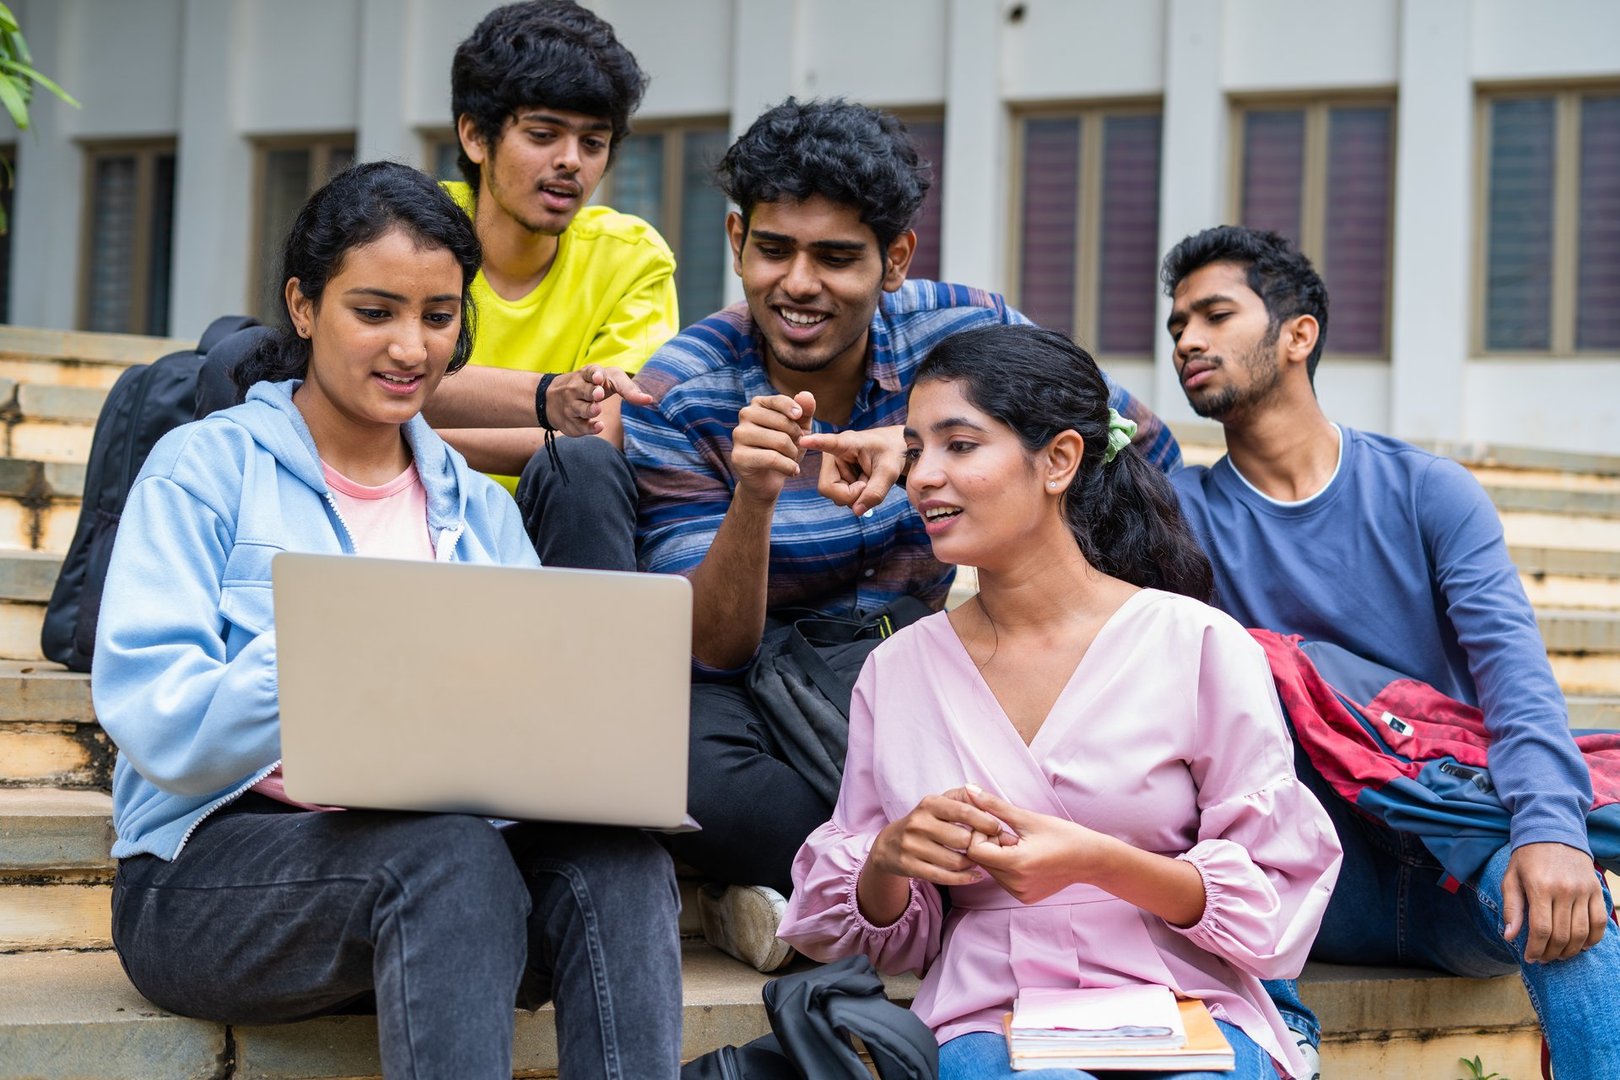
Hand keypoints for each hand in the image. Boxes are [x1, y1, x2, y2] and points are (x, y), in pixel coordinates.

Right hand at [544, 365, 655, 436]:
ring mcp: (570, 405)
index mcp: (586, 374)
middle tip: (599, 394)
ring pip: (579, 408)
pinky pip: (579, 426)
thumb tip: (649, 400)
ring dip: (589, 409)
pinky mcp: (569, 422)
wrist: (555, 397)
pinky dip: (589, 427)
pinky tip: (599, 426)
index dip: (594, 374)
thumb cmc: (592, 385)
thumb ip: (628, 389)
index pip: (589, 372)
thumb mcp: (609, 380)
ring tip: (597, 409)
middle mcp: (575, 388)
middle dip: (591, 392)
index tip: (598, 377)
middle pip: (584, 390)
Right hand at [730, 391, 815, 503]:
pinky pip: (772, 459)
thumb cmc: (784, 449)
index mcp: (757, 404)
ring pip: (779, 441)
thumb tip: (806, 395)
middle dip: (796, 437)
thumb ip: (805, 411)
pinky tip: (793, 471)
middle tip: (797, 448)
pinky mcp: (738, 456)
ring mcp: (739, 435)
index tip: (800, 420)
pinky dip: (788, 467)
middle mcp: (744, 415)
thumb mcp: (800, 429)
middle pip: (782, 422)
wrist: (769, 479)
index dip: (795, 411)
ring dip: (793, 454)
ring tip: (792, 460)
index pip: (779, 401)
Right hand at [799, 425, 907, 515]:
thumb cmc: (892, 453)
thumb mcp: (890, 472)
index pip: (829, 444)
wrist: (896, 449)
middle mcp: (833, 455)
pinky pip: (840, 495)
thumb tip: (857, 511)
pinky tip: (863, 482)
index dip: (816, 443)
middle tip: (867, 486)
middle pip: (828, 487)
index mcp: (847, 443)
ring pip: (834, 494)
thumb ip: (875, 492)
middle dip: (849, 495)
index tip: (803, 440)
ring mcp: (833, 467)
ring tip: (867, 479)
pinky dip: (854, 495)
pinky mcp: (836, 476)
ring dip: (854, 495)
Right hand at [868, 787, 1008, 887]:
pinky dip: (963, 879)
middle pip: (962, 839)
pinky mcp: (909, 866)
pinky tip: (974, 875)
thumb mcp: (938, 804)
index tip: (997, 828)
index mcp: (929, 804)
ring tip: (978, 861)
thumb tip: (986, 797)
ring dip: (971, 863)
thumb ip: (963, 798)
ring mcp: (911, 845)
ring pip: (954, 861)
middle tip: (988, 849)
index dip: (985, 821)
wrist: (888, 845)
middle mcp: (919, 823)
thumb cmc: (924, 822)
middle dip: (978, 846)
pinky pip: (943, 876)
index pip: (964, 811)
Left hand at [961, 786, 1112, 904]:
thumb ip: (994, 805)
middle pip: (980, 860)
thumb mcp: (1028, 818)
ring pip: (990, 870)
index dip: (982, 833)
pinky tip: (1026, 857)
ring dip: (997, 854)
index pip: (974, 849)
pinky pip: (1002, 879)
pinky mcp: (1024, 897)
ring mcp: (1020, 893)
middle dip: (989, 843)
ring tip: (1020, 845)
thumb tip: (968, 789)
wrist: (1091, 859)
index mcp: (1016, 864)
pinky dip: (1007, 866)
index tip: (1000, 825)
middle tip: (1012, 834)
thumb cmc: (1064, 835)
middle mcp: (1015, 884)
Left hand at [1501, 841, 1607, 961]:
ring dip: (1570, 951)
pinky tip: (1581, 947)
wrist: (1553, 832)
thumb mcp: (1511, 878)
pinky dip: (1593, 939)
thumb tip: (1509, 936)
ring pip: (1581, 933)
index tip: (1530, 958)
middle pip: (1562, 935)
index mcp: (1540, 887)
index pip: (1541, 930)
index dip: (1535, 949)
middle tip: (1543, 959)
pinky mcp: (1596, 890)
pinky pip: (1599, 922)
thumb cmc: (1527, 858)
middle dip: (1551, 953)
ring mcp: (1584, 891)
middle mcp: (1564, 890)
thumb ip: (1511, 908)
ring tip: (1558, 956)